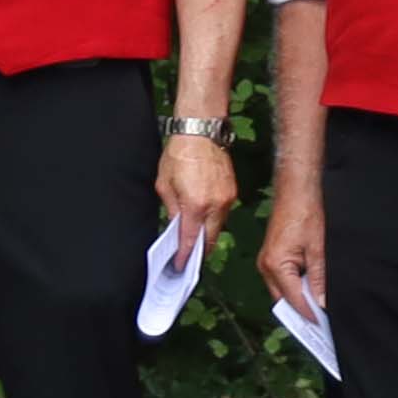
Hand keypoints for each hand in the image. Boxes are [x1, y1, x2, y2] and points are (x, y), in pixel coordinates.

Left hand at [155, 123, 238, 251]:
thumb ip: (171, 209)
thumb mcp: (164, 185)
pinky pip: (223, 215)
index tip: (180, 265)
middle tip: (188, 259)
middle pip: (209, 239)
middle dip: (199, 252)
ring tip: (194, 242)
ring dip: (206, 236)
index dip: (185, 256)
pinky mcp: (232, 192)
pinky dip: (213, 222)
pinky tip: (204, 222)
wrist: (202, 132)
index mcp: (196, 205)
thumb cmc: (180, 154)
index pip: (191, 240)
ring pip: (218, 228)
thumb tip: (177, 226)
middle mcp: (215, 206)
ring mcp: (227, 199)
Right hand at [260, 189, 326, 327]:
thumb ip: (318, 278)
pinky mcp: (270, 257)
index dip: (308, 313)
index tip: (321, 326)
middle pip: (283, 299)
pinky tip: (310, 291)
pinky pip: (281, 280)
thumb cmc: (306, 214)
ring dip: (297, 299)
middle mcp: (265, 266)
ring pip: (282, 291)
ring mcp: (265, 261)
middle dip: (300, 311)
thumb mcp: (318, 249)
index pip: (293, 299)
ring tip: (318, 310)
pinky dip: (294, 287)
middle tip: (320, 324)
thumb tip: (321, 302)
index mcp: (276, 265)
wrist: (295, 191)